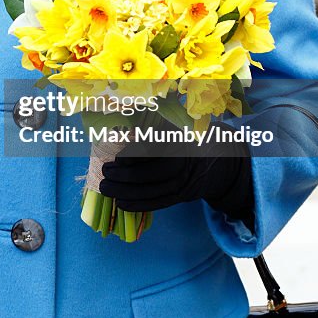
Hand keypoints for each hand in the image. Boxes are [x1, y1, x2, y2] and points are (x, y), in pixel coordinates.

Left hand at [98, 118, 255, 229]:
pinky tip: (120, 204)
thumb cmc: (184, 136)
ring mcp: (182, 183)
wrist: (214, 159)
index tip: (118, 158)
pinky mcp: (179, 196)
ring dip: (124, 192)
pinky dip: (137, 205)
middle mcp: (182, 163)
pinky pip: (157, 204)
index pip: (153, 151)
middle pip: (149, 174)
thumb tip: (122, 112)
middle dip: (123, 175)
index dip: (133, 156)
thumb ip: (152, 119)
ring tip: (105, 188)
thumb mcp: (173, 122)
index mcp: (178, 141)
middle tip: (104, 171)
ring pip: (150, 192)